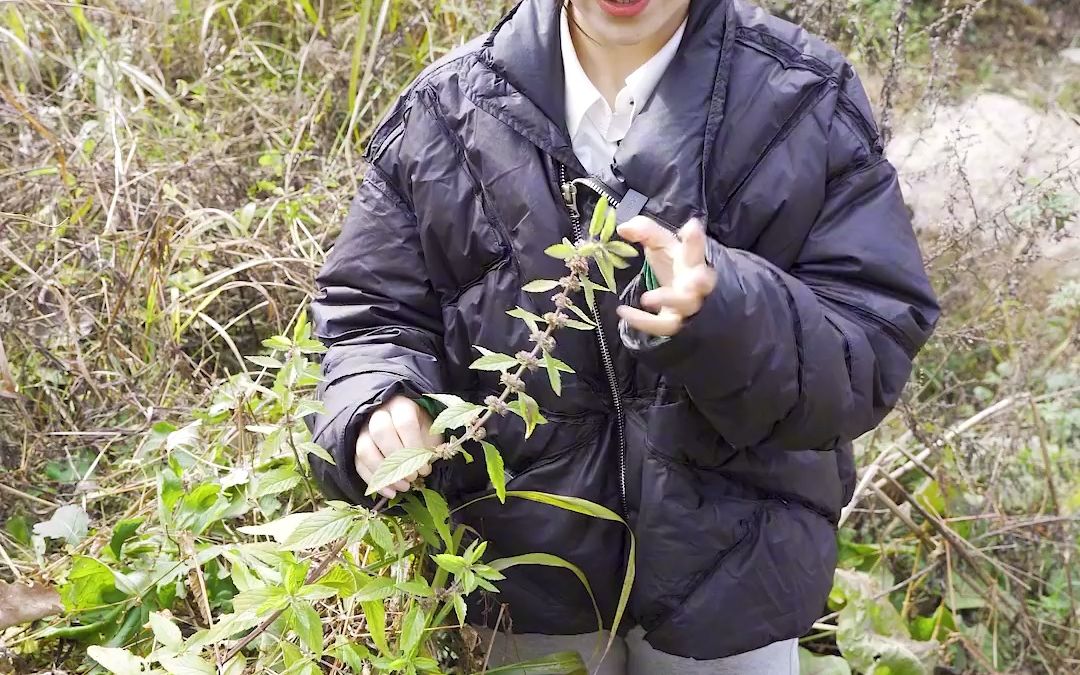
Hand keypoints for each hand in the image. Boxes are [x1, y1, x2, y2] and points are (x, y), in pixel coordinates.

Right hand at [355, 395, 438, 498]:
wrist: (404, 424)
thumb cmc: (420, 429)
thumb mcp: (430, 432)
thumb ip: (429, 446)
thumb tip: (423, 467)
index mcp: (401, 405)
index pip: (404, 423)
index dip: (414, 447)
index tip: (424, 468)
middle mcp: (378, 414)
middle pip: (381, 432)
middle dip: (397, 460)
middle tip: (412, 477)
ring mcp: (363, 429)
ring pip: (364, 449)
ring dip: (384, 474)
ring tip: (403, 487)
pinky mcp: (355, 446)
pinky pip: (358, 464)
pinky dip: (373, 481)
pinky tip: (390, 493)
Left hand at [616, 217, 716, 336]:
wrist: (677, 297)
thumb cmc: (672, 265)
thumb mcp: (660, 244)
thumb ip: (645, 231)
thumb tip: (623, 228)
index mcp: (691, 261)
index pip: (695, 248)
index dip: (695, 239)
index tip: (692, 227)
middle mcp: (694, 283)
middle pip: (703, 282)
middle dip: (700, 280)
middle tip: (694, 278)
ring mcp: (686, 305)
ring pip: (684, 306)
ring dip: (667, 301)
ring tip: (646, 298)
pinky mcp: (674, 322)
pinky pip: (662, 326)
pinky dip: (643, 321)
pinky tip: (623, 311)